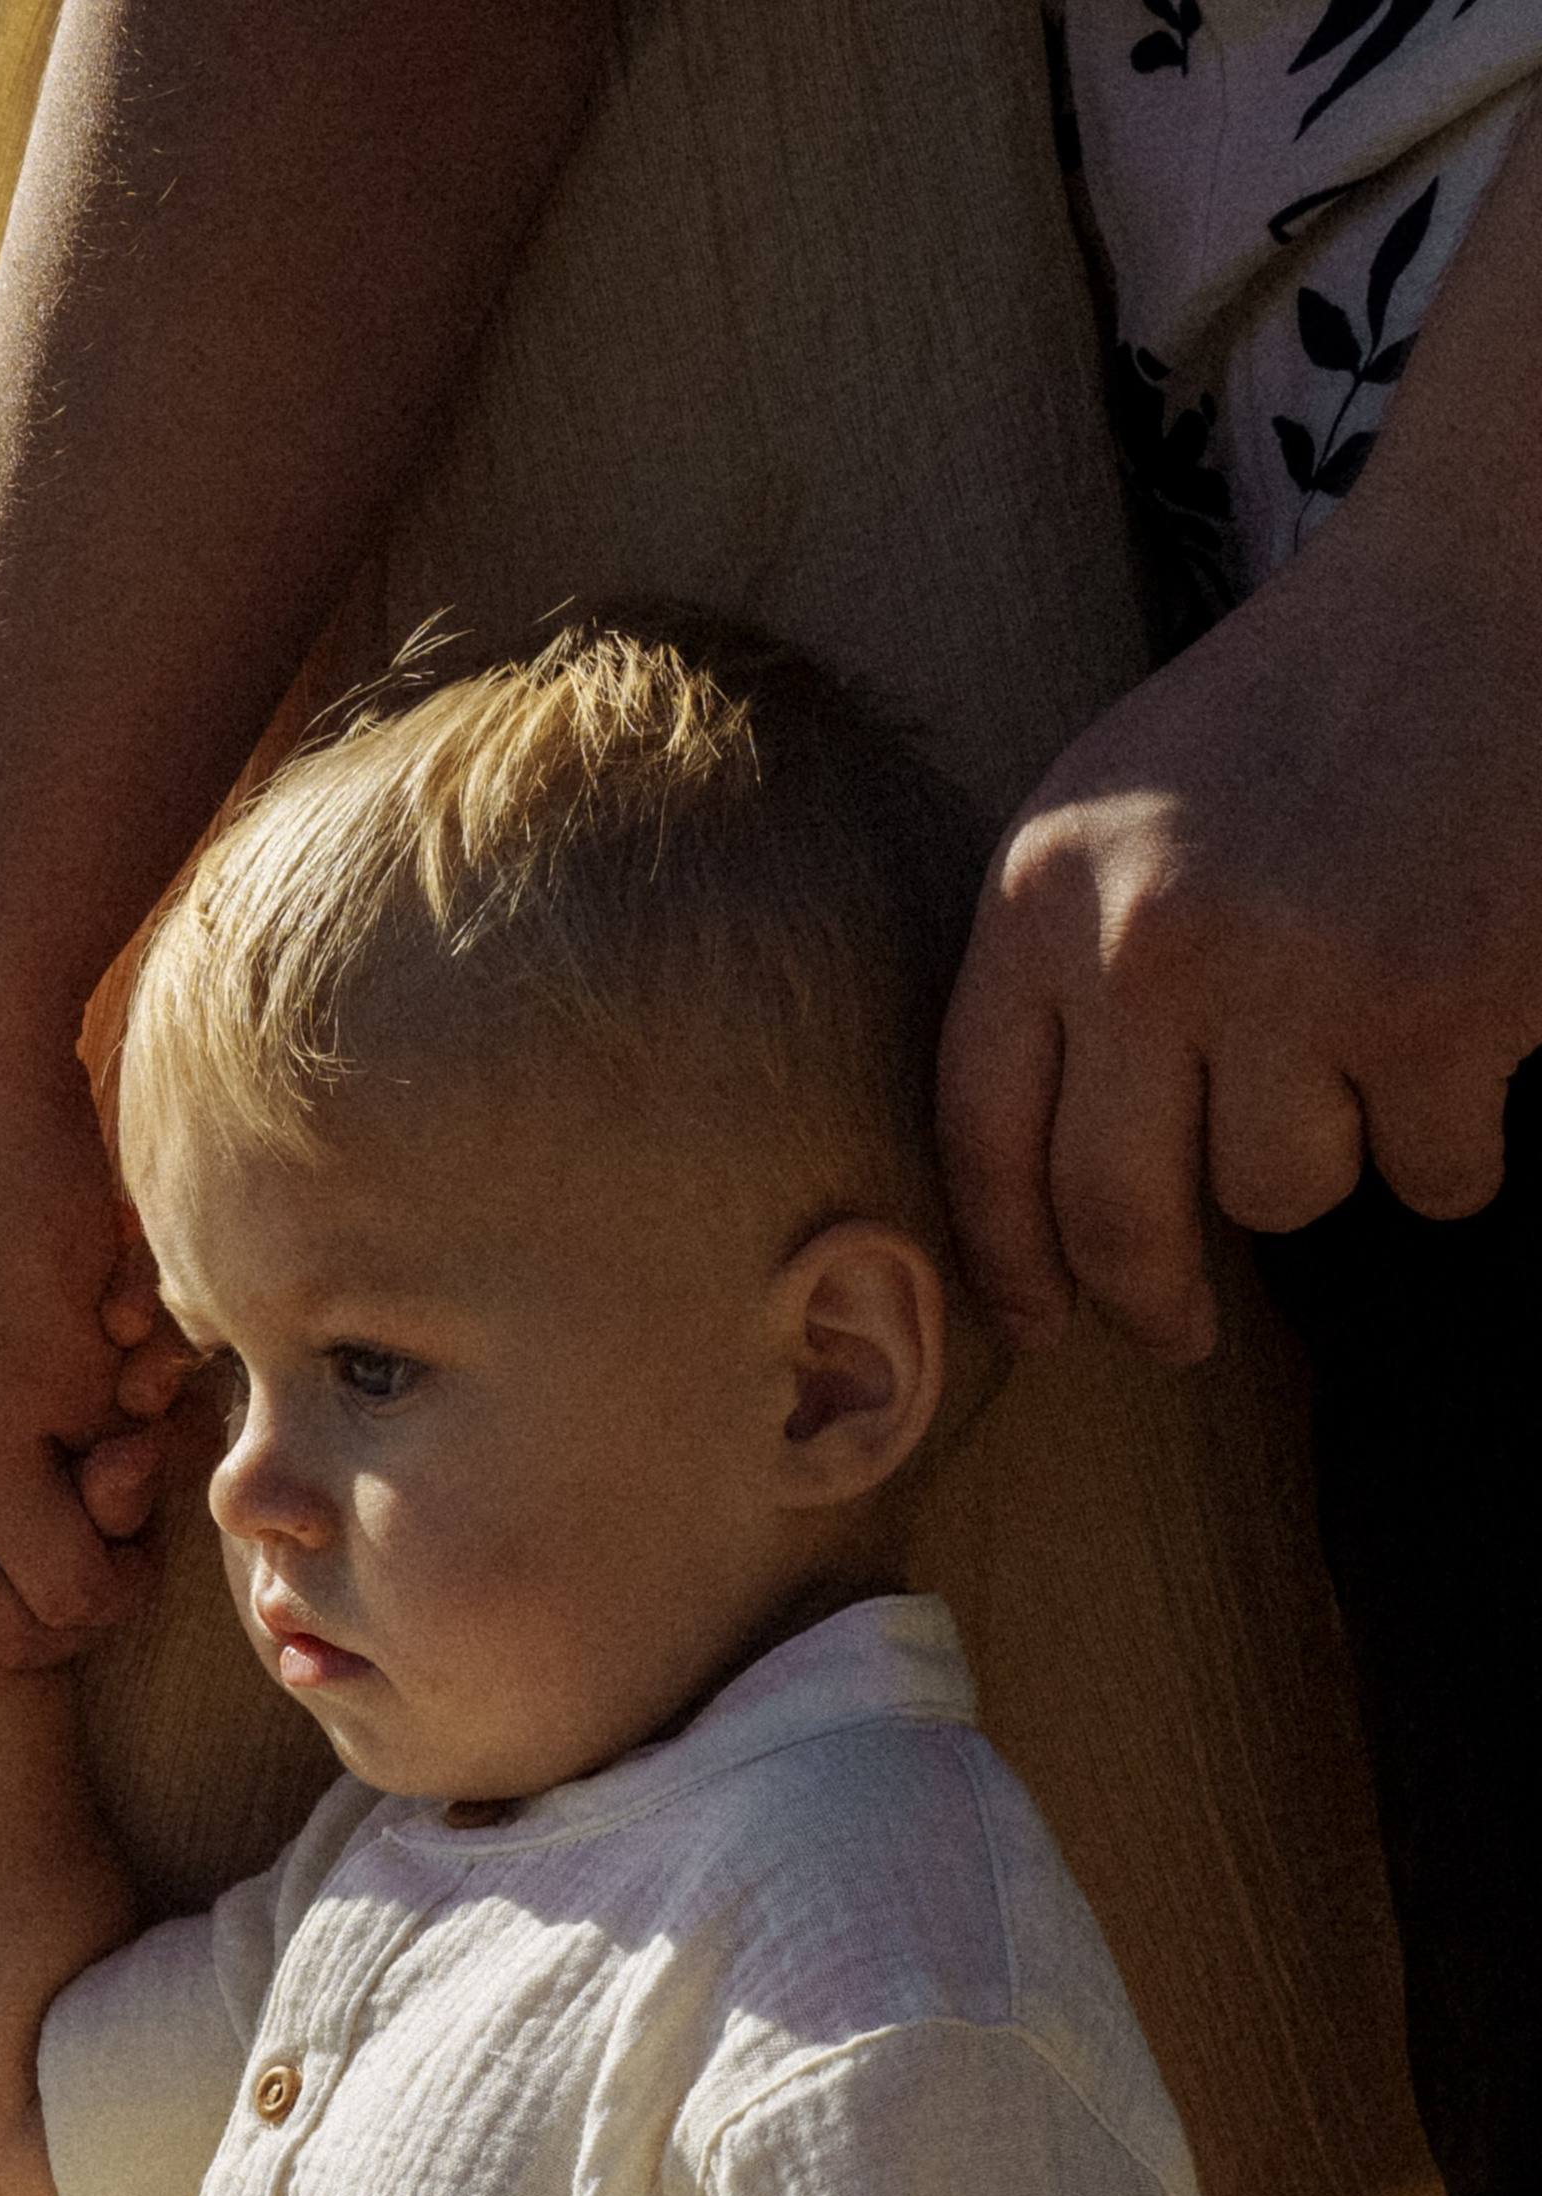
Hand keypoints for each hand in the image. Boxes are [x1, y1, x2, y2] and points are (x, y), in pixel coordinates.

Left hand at [939, 500, 1541, 1365]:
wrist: (1484, 587)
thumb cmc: (1292, 716)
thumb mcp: (1114, 817)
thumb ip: (1062, 977)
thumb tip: (1046, 1200)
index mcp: (1044, 891)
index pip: (984, 1132)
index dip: (1007, 1256)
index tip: (1042, 1321)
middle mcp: (1150, 943)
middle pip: (1118, 1214)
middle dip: (1147, 1299)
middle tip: (1175, 1334)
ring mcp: (1297, 978)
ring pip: (1282, 1198)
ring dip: (1330, 1164)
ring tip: (1359, 1058)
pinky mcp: (1442, 1007)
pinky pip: (1432, 1177)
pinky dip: (1454, 1145)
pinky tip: (1462, 1050)